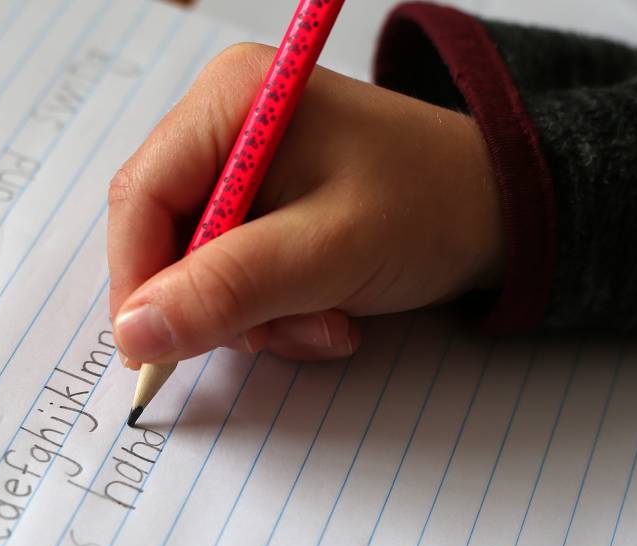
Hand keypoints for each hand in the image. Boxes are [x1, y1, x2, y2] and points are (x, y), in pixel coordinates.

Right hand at [107, 43, 502, 366]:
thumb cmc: (428, 210)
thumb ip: (227, 290)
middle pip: (163, 233)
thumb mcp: (326, 254)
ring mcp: (240, 162)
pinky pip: (230, 270)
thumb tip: (132, 333)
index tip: (153, 353)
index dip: (137, 281)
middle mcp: (223, 121)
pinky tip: (325, 313)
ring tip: (322, 323)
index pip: (141, 197)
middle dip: (212, 301)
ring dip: (250, 315)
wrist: (504, 212)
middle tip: (270, 336)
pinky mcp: (261, 200)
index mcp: (228, 100)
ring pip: (195, 264)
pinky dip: (270, 308)